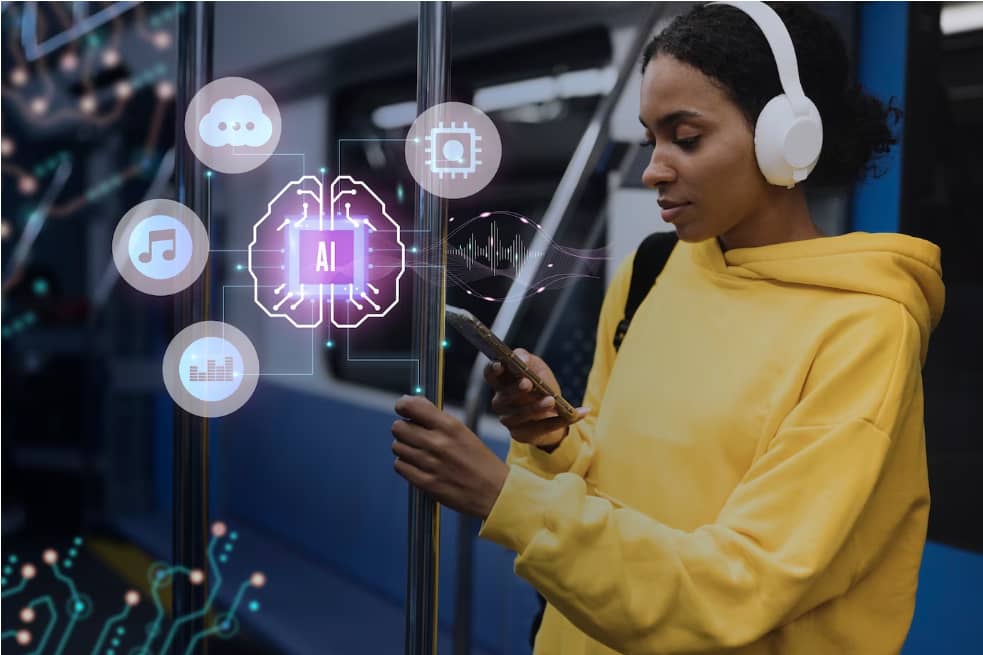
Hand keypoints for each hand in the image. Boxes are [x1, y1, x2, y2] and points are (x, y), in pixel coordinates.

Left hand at [391, 395, 508, 519]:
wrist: (494, 492)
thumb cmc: (480, 462)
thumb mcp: (463, 432)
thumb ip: (438, 420)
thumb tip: (412, 407)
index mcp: (449, 426)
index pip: (411, 406)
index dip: (402, 406)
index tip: (403, 408)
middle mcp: (438, 443)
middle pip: (399, 427)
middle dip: (403, 429)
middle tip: (413, 434)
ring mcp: (430, 463)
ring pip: (397, 446)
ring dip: (404, 447)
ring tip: (418, 452)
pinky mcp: (425, 482)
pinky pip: (400, 466)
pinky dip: (405, 464)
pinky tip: (417, 465)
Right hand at [484, 348, 588, 447]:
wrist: (553, 411)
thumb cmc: (540, 384)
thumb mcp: (536, 367)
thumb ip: (527, 358)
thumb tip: (520, 358)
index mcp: (501, 382)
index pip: (490, 375)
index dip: (492, 370)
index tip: (501, 365)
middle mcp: (500, 403)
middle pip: (503, 397)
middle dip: (515, 390)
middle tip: (527, 383)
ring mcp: (509, 420)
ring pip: (521, 415)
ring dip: (536, 407)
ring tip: (551, 400)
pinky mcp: (522, 435)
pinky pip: (542, 428)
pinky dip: (561, 420)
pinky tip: (580, 412)